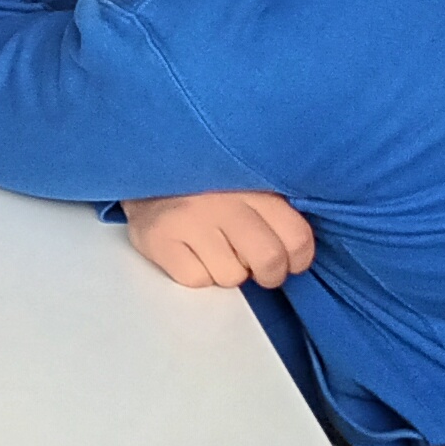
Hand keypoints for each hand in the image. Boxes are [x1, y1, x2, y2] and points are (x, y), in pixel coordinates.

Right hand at [122, 190, 315, 290]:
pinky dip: (196, 273)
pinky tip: (189, 250)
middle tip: (256, 267)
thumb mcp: (246, 179)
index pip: (296, 237)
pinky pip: (196, 279)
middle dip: (268, 274)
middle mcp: (223, 200)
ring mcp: (189, 220)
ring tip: (214, 247)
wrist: (144, 165)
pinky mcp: (160, 238)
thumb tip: (300, 250)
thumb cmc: (206, 182)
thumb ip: (273, 206)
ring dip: (227, 271)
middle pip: (269, 261)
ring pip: (231, 276)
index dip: (298, 259)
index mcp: (253, 184)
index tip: (288, 259)